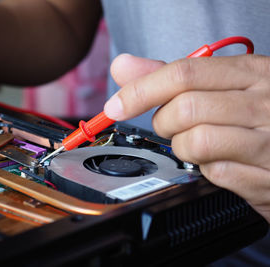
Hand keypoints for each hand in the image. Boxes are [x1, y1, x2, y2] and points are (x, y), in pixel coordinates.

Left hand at [104, 53, 269, 222]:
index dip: (140, 90)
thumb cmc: (260, 114)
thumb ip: (172, 76)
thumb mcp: (225, 84)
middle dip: (164, 123)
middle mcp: (265, 104)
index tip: (116, 105)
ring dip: (182, 148)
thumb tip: (124, 66)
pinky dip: (205, 170)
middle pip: (184, 109)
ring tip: (197, 145)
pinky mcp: (268, 179)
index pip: (183, 74)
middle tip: (173, 126)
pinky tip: (219, 162)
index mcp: (253, 73)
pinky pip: (215, 173)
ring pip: (195, 142)